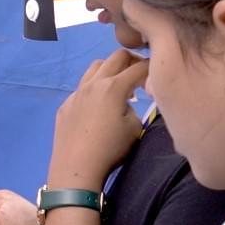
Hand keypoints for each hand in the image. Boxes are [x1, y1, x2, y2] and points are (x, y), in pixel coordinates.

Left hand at [48, 50, 148, 188]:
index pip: (139, 67)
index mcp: (113, 87)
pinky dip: (94, 88)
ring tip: (118, 86)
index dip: (152, 67)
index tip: (158, 74)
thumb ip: (134, 107)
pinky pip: (82, 87)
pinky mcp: (66, 105)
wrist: (76, 167)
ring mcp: (76, 93)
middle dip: (132, 60)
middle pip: (116, 57)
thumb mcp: (134, 127)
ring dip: (110, 70)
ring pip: (95, 67)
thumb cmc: (110, 149)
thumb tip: (125, 102)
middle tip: (140, 74)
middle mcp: (94, 83)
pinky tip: (97, 106)